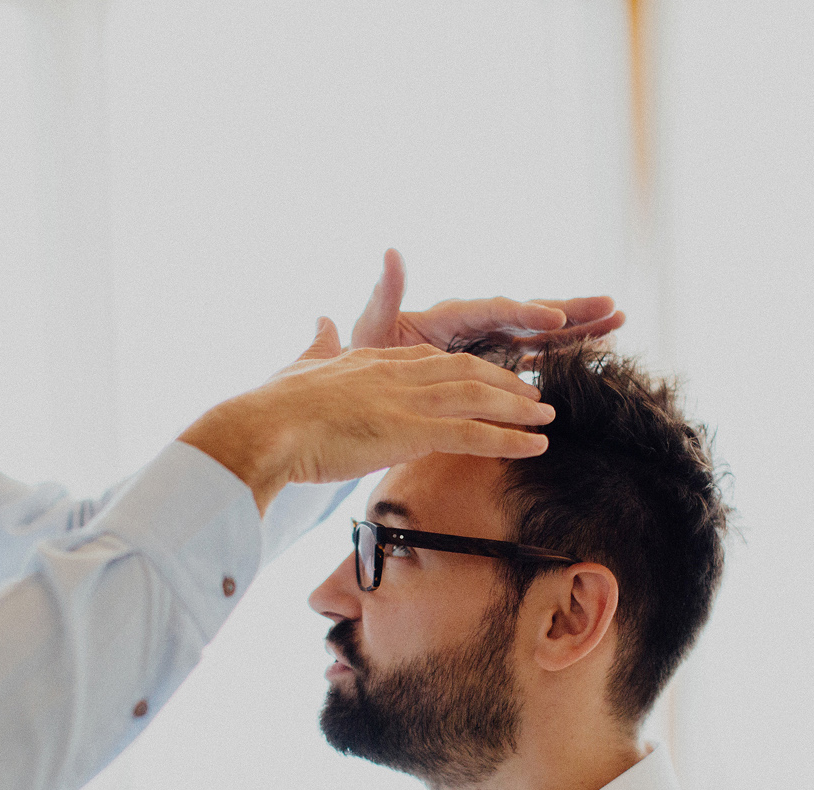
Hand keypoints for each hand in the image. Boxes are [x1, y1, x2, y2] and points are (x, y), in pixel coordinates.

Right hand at [178, 319, 555, 513]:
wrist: (266, 428)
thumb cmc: (276, 407)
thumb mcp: (302, 363)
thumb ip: (319, 343)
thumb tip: (322, 318)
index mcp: (377, 360)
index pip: (436, 360)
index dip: (469, 369)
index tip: (492, 379)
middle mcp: (399, 373)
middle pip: (469, 371)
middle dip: (506, 382)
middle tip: (535, 397)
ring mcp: (408, 400)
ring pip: (479, 398)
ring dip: (519, 408)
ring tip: (548, 419)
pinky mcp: (410, 431)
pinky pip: (472, 434)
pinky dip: (509, 439)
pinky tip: (536, 447)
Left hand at [350, 249, 625, 359]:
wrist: (366, 391)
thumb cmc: (365, 356)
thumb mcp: (372, 326)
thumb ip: (386, 293)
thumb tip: (391, 250)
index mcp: (452, 315)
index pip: (497, 310)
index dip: (526, 312)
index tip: (553, 318)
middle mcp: (478, 325)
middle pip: (531, 314)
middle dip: (572, 310)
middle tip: (613, 305)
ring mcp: (490, 344)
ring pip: (542, 335)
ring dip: (580, 329)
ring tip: (619, 320)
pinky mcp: (496, 365)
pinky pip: (537, 358)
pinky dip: (565, 355)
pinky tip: (598, 351)